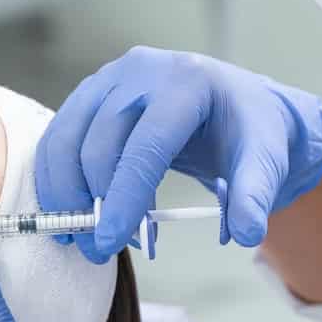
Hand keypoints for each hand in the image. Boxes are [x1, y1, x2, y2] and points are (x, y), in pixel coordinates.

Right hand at [37, 47, 321, 261]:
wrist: (236, 104)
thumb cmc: (249, 131)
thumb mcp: (265, 160)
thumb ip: (255, 195)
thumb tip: (247, 233)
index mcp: (187, 82)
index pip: (145, 146)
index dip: (124, 196)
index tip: (111, 241)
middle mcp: (142, 71)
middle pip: (100, 142)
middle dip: (92, 202)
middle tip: (98, 250)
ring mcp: (111, 77)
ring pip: (68, 136)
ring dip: (63, 191)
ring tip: (75, 236)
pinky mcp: (92, 92)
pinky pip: (60, 134)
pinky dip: (55, 175)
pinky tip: (65, 209)